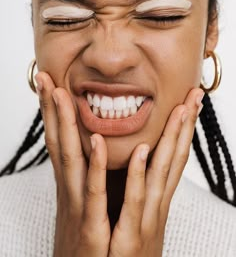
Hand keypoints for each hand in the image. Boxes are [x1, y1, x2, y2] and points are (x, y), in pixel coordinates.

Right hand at [35, 72, 110, 256]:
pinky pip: (93, 193)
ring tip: (61, 94)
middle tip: (45, 79)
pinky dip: (94, 167)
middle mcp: (72, 191)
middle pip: (60, 143)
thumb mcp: (90, 206)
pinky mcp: (92, 228)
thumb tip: (95, 154)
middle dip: (52, 111)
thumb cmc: (93, 241)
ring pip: (71, 160)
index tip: (51, 86)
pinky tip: (96, 141)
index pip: (63, 142)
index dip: (55, 114)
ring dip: (65, 127)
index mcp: (75, 186)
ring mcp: (79, 208)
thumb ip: (93, 179)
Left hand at [108, 88, 203, 256]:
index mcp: (152, 201)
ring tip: (179, 111)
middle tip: (195, 97)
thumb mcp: (131, 218)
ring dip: (170, 141)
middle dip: (185, 128)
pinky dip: (138, 176)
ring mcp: (145, 221)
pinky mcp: (128, 239)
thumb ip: (135, 192)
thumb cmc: (118, 253)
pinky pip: (133, 202)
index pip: (171, 159)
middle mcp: (155, 207)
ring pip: (161, 175)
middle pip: (174, 160)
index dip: (182, 131)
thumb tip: (138, 165)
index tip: (188, 105)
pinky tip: (142, 151)